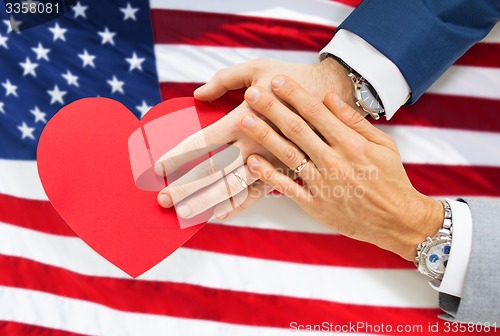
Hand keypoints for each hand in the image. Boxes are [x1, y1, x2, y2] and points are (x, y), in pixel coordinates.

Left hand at [155, 58, 354, 219]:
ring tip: (184, 215)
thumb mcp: (259, 69)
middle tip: (161, 201)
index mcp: (245, 118)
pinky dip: (238, 206)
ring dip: (207, 203)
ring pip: (233, 189)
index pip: (202, 141)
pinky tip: (219, 215)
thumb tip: (197, 94)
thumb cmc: (294, 78)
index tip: (157, 167)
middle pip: (213, 172)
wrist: (335, 96)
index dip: (178, 155)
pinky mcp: (285, 170)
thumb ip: (225, 80)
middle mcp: (255, 144)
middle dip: (185, 187)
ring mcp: (270, 162)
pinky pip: (258, 194)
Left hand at [238, 75, 443, 260]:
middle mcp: (334, 161)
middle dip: (272, 109)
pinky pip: (287, 187)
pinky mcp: (315, 205)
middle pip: (297, 130)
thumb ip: (354, 121)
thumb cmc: (390, 178)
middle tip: (252, 93)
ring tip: (245, 120)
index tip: (277, 80)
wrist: (397, 220)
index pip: (317, 112)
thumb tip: (328, 97)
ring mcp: (323, 184)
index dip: (295, 94)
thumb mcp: (382, 144)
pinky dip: (268, 175)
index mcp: (351, 144)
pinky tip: (252, 161)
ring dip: (264, 136)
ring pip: (287, 155)